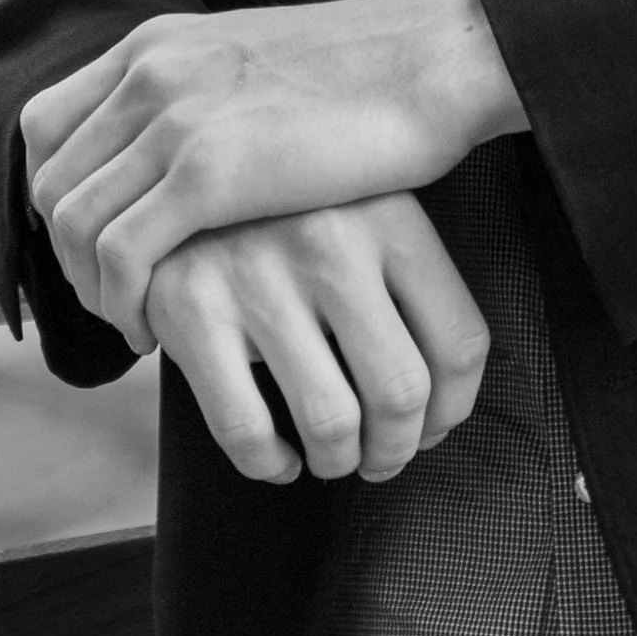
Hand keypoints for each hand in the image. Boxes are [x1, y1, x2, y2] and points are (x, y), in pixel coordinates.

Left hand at [22, 0, 525, 340]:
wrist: (430, 58)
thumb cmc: (363, 74)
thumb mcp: (250, 64)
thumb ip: (198, 95)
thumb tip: (168, 151)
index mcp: (155, 45)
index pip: (45, 126)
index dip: (53, 196)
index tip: (91, 244)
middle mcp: (149, 74)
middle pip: (51, 183)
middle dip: (68, 256)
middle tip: (112, 299)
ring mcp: (175, 119)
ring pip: (76, 225)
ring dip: (93, 290)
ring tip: (135, 321)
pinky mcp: (210, 172)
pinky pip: (122, 255)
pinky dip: (125, 302)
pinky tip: (158, 328)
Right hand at [145, 193, 490, 486]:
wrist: (176, 170)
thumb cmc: (291, 212)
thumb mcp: (364, 211)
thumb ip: (408, 284)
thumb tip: (440, 411)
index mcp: (390, 215)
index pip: (460, 344)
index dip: (451, 411)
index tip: (428, 428)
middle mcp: (330, 239)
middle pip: (401, 393)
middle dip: (395, 450)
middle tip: (379, 455)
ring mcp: (258, 271)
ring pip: (331, 423)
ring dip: (337, 462)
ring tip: (331, 454)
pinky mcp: (192, 305)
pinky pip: (246, 430)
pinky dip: (270, 465)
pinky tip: (278, 456)